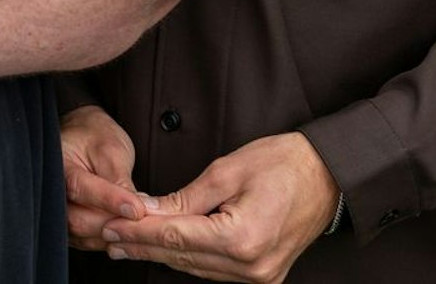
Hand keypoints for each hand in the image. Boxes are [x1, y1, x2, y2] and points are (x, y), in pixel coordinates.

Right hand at [62, 105, 156, 250]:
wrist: (83, 139)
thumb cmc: (94, 138)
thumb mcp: (110, 150)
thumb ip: (119, 180)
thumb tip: (136, 211)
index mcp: (56, 165)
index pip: (80, 188)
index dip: (110, 200)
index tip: (137, 209)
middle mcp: (51, 193)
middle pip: (79, 219)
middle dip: (115, 222)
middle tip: (145, 219)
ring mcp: (56, 213)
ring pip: (84, 235)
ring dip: (114, 234)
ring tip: (139, 223)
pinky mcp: (67, 227)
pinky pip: (87, 241)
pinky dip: (109, 239)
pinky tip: (127, 229)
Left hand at [99, 133, 339, 283]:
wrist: (328, 175)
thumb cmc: (283, 163)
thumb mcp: (227, 171)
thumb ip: (184, 198)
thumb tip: (146, 211)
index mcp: (242, 238)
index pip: (175, 237)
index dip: (138, 232)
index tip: (109, 226)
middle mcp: (251, 267)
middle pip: (182, 258)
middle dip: (143, 245)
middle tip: (108, 238)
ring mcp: (259, 277)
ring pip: (196, 268)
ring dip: (161, 255)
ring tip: (127, 244)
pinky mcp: (263, 276)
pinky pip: (214, 271)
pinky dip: (188, 259)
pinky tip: (166, 249)